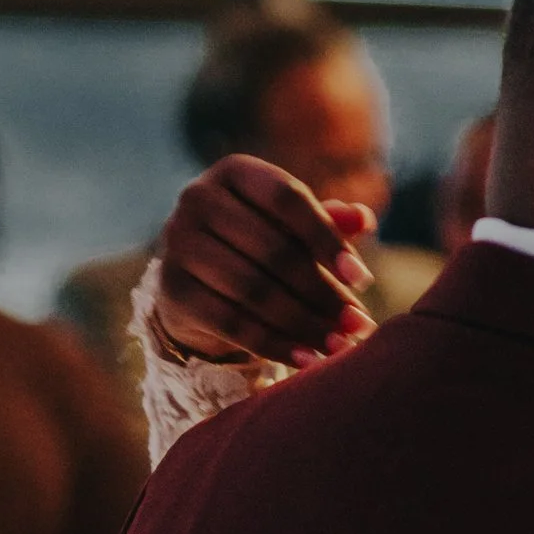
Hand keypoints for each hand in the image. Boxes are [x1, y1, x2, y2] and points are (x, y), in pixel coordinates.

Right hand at [154, 156, 375, 367]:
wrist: (200, 281)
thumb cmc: (260, 244)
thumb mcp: (293, 227)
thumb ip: (328, 222)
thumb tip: (362, 219)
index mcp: (235, 172)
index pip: (287, 199)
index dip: (327, 239)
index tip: (362, 280)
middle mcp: (198, 198)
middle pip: (273, 250)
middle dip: (323, 293)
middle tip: (358, 324)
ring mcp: (178, 242)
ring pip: (254, 290)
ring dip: (304, 324)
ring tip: (340, 347)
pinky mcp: (171, 288)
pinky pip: (231, 322)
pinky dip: (274, 345)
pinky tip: (308, 361)